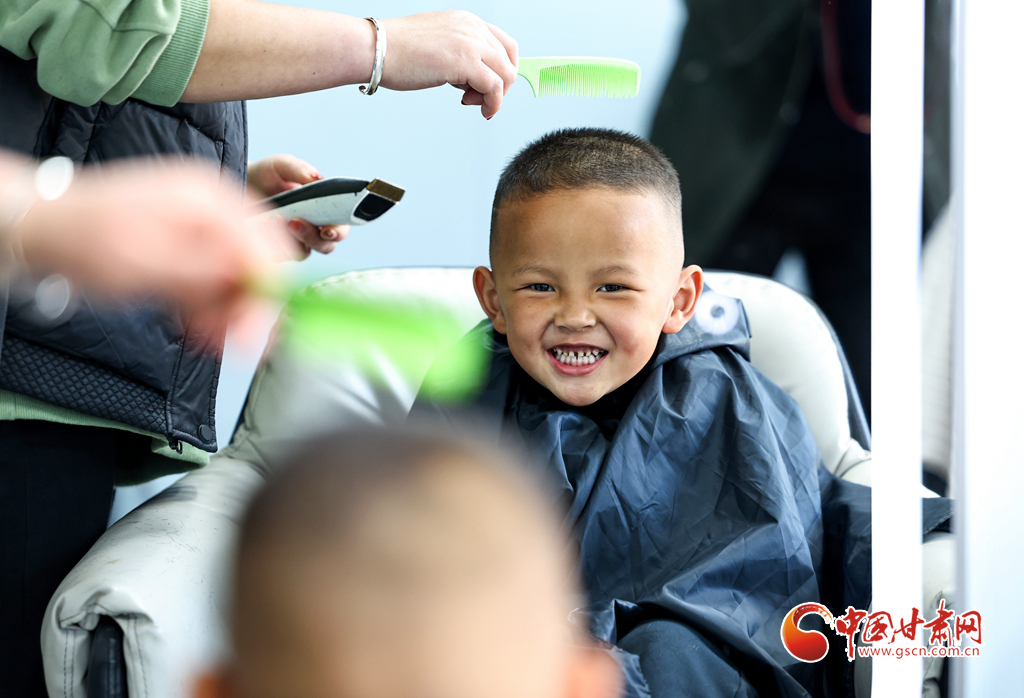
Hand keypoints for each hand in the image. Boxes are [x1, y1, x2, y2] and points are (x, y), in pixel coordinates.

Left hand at [14, 158, 284, 328]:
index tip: (258, 331)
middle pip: (257, 265)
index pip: (267, 248)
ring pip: (235, 280)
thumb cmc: (80, 236)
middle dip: (247, 307)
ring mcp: (198, 231)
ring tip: (207, 337)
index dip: (269, 293)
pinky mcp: (184, 251)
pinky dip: (207, 309)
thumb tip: (258, 285)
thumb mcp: (149, 262)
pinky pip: (211, 283)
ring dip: (227, 313)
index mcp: (209, 201)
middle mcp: (210, 212)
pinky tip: (196, 326)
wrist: (39, 230)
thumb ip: (209, 272)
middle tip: (233, 340)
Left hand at [247, 154, 348, 259]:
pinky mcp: (274, 250)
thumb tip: (317, 178)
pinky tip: (262, 223)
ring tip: (274, 218)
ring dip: (291, 240)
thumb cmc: (268, 174)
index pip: (340, 227)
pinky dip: (271, 242)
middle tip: (295, 222)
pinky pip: (278, 255)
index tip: (327, 230)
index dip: (339, 232)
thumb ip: (300, 169)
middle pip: (325, 246)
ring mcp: (294, 242)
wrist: (241, 183)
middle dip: (313, 238)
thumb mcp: (283, 165)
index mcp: (324, 211)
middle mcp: (313, 230)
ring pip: (302, 253)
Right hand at [380, 12, 518, 119]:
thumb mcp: (438, 45)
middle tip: (477, 98)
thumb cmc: (397, 51)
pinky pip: (495, 87)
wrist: (376, 49)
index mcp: (466, 21)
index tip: (490, 86)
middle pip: (509, 61)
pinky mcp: (466, 62)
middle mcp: (473, 28)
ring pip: (507, 74)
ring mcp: (471, 43)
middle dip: (499, 85)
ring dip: (496, 96)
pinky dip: (493, 104)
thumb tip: (471, 78)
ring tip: (472, 103)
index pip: (504, 44)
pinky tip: (481, 110)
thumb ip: (459, 55)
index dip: (503, 69)